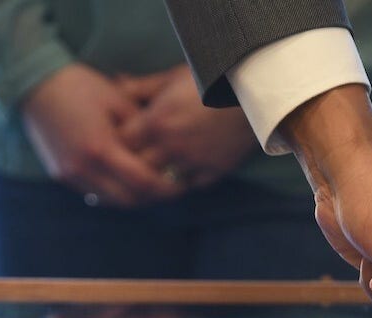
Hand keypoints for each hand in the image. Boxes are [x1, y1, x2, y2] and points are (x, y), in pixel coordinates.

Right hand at [22, 64, 180, 206]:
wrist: (35, 84)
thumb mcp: (118, 100)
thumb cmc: (79, 85)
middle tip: (171, 189)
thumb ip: (141, 128)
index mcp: (100, 148)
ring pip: (111, 201)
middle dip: (153, 198)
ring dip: (133, 198)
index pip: (142, 182)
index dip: (166, 187)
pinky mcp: (61, 175)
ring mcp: (70, 175)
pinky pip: (94, 194)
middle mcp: (83, 168)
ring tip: (150, 187)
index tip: (181, 183)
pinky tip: (125, 182)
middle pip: (128, 200)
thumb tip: (165, 148)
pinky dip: (113, 193)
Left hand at [115, 64, 258, 188]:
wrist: (256, 88)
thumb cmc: (211, 77)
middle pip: (135, 168)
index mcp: (156, 122)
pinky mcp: (213, 172)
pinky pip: (188, 186)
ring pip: (160, 184)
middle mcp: (171, 146)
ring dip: (154, 178)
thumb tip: (115, 83)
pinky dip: (181, 182)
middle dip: (130, 165)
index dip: (115, 143)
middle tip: (128, 160)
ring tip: (150, 172)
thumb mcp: (172, 77)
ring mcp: (192, 162)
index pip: (120, 144)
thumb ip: (141, 86)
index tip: (115, 139)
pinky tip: (177, 174)